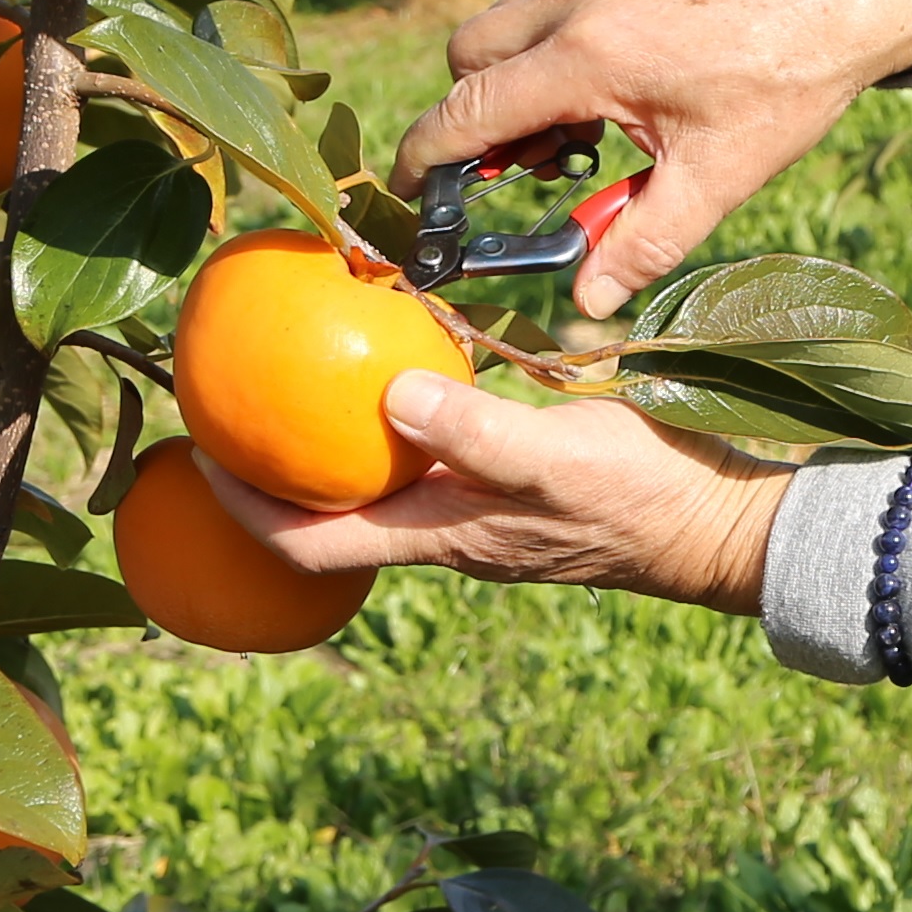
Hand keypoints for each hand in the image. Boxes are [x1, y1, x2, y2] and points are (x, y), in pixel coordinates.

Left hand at [221, 373, 792, 614]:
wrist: (717, 524)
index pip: (309, 543)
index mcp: (439, 536)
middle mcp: (444, 532)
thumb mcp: (560, 457)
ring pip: (378, 487)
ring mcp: (478, 512)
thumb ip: (478, 431)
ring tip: (291, 381)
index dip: (243, 510)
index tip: (194, 458)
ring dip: (329, 448)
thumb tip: (389, 394)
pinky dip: (395, 422)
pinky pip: (429, 457)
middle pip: (329, 517)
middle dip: (270, 476)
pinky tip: (399, 368)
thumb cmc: (642, 495)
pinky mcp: (511, 484)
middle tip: (226, 410)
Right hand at [396, 0, 911, 315]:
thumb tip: (587, 304)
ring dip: (514, 78)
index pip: (468, 109)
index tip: (415, 196)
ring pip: (507, 21)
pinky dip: (552, 43)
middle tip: (525, 169)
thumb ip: (641, 243)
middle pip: (468, 57)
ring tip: (581, 132)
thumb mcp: (717, 176)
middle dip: (472, 116)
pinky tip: (618, 84)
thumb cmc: (792, 76)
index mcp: (588, 55)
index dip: (427, 159)